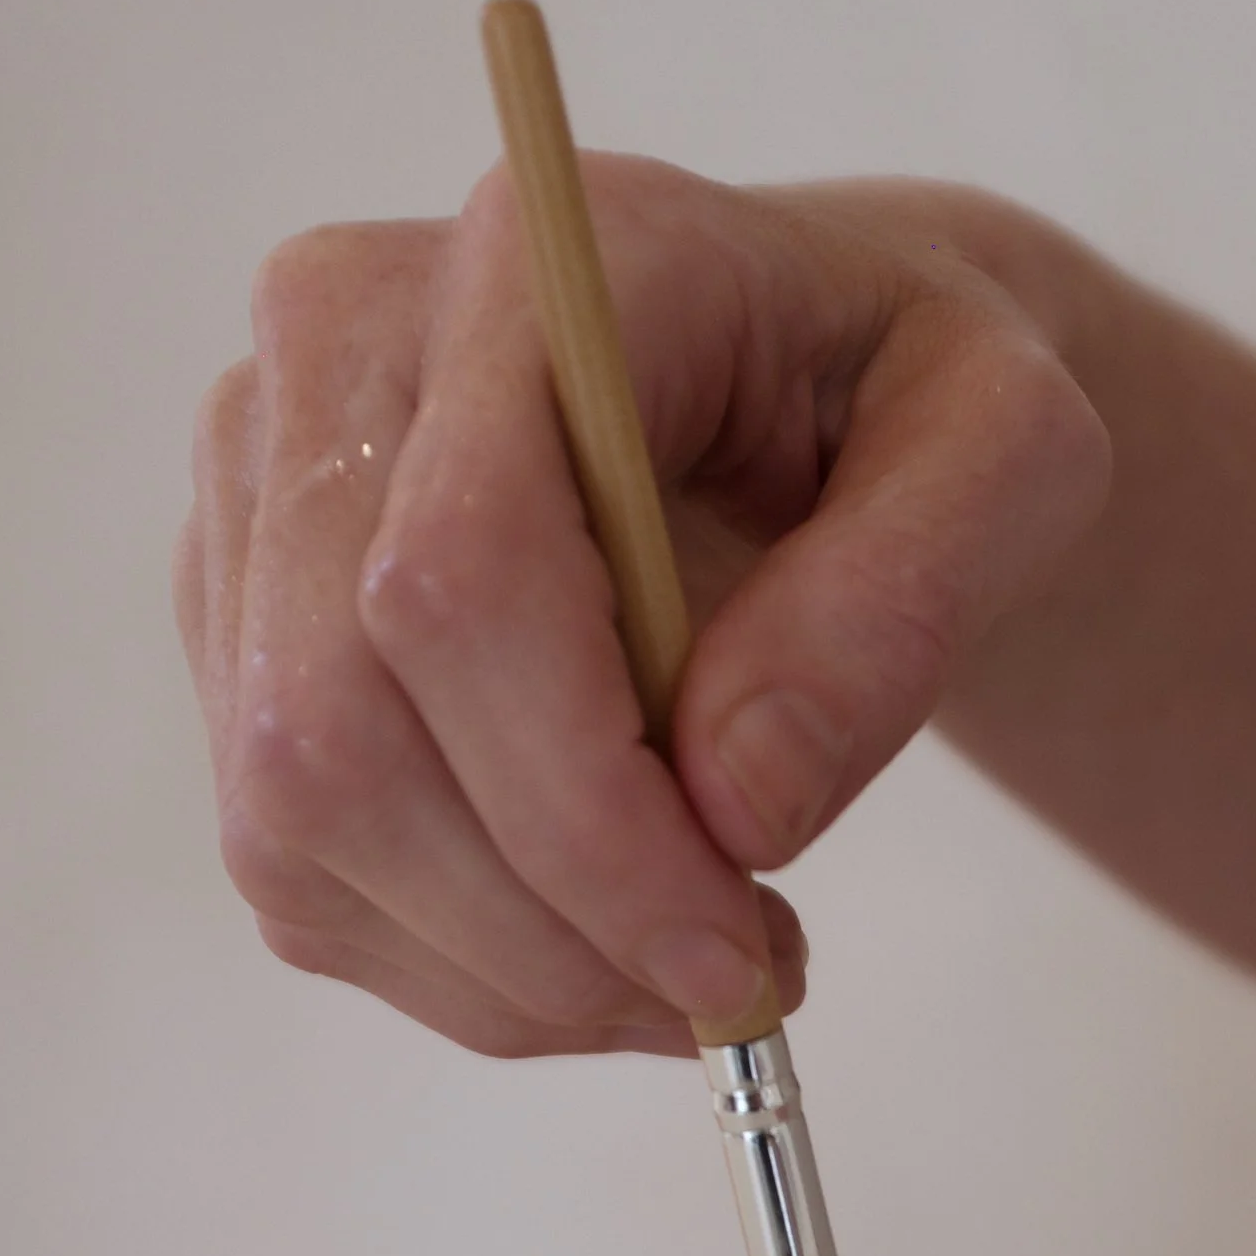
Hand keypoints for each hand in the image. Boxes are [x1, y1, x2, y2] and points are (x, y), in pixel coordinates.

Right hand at [175, 165, 1110, 1053]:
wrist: (820, 389)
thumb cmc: (911, 404)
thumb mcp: (1014, 458)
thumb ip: (901, 607)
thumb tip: (737, 800)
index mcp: (525, 265)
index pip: (456, 574)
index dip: (584, 809)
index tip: (741, 942)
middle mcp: (334, 352)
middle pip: (336, 725)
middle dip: (544, 923)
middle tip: (730, 989)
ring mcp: (259, 496)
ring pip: (297, 825)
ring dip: (510, 972)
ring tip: (695, 970)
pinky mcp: (240, 631)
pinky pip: (301, 875)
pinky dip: (467, 970)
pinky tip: (603, 948)